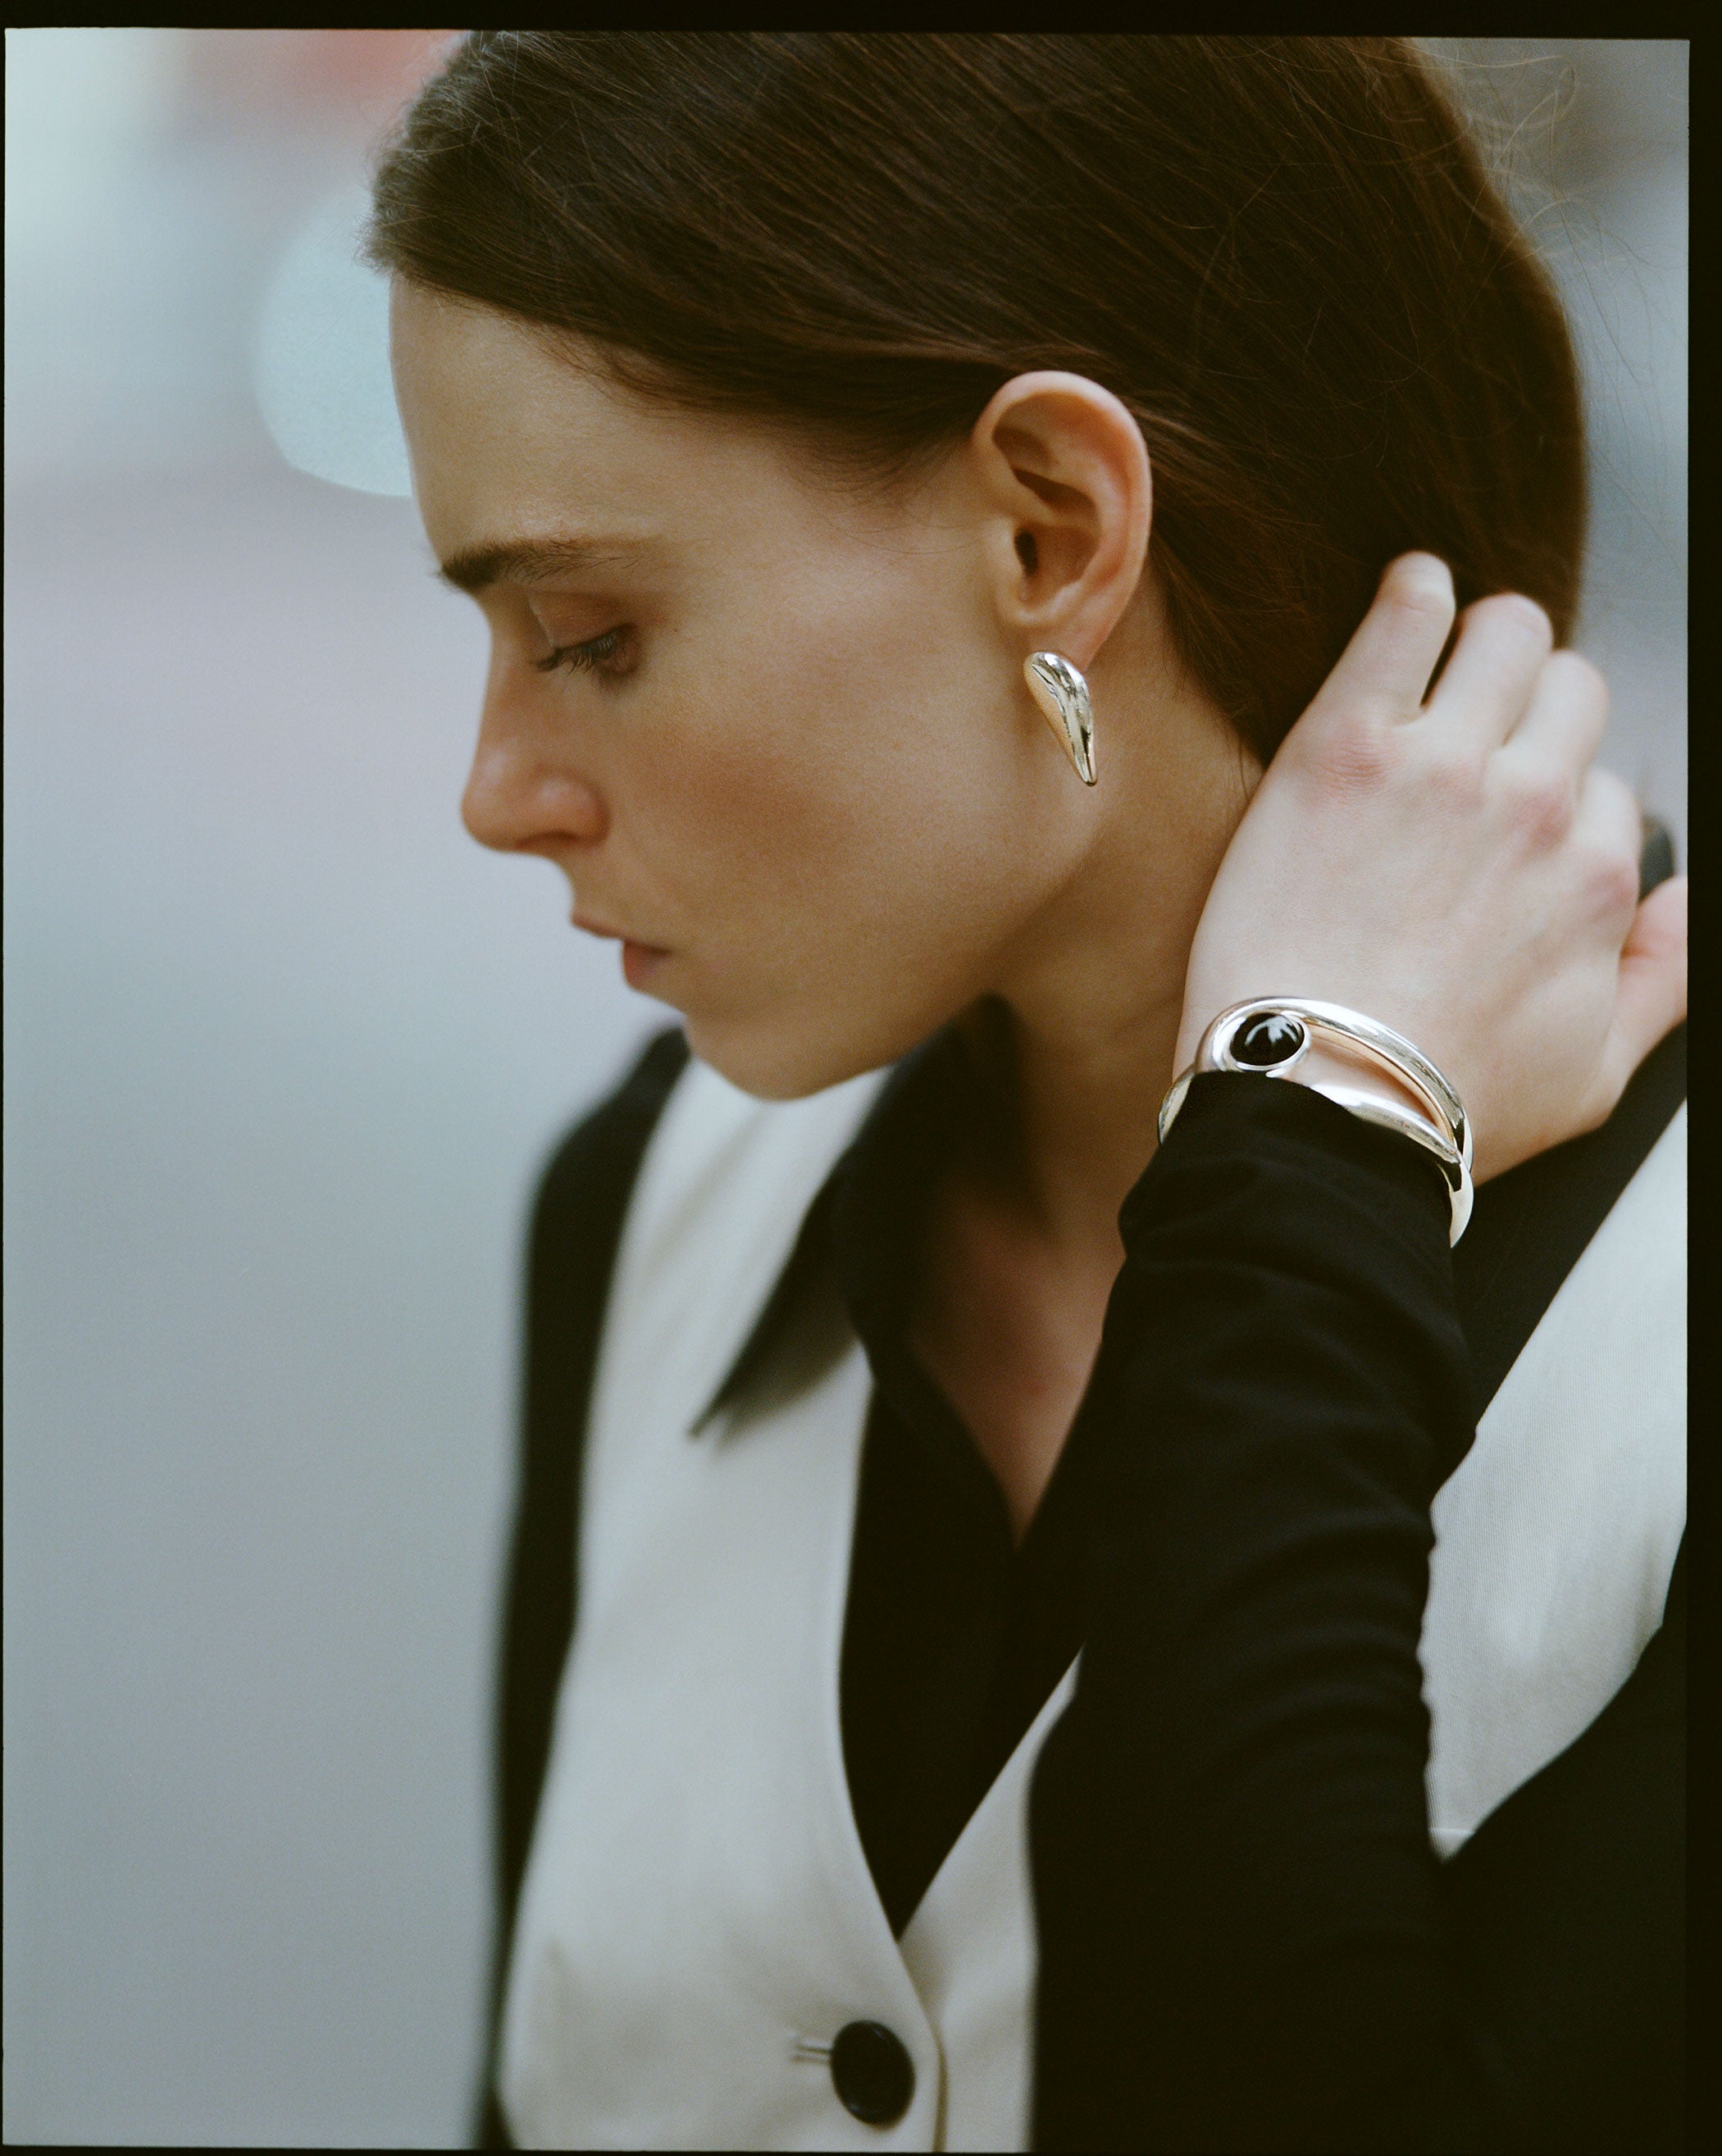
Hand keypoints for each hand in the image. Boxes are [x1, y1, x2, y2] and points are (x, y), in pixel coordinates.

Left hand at [1176, 555, 1686, 1181]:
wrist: (1319, 1101)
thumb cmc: (1441, 1101)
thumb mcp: (1594, 1074)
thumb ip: (1660, 978)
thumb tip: (1677, 904)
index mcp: (1592, 877)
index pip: (1601, 786)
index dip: (1554, 797)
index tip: (1503, 820)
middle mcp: (1532, 806)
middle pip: (1570, 691)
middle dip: (1534, 704)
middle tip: (1479, 730)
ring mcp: (1441, 767)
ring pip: (1506, 635)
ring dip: (1484, 637)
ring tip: (1444, 653)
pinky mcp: (1345, 745)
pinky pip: (1404, 619)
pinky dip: (1415, 591)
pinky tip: (1410, 593)